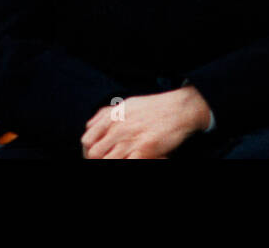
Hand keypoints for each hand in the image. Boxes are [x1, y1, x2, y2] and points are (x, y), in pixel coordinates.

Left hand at [81, 86, 211, 158]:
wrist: (180, 108)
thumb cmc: (155, 107)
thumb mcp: (127, 104)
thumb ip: (106, 114)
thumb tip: (90, 124)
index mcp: (113, 117)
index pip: (87, 140)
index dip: (87, 151)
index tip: (94, 155)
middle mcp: (118, 129)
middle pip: (94, 154)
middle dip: (97, 160)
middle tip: (107, 159)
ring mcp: (130, 140)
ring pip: (108, 161)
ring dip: (111, 161)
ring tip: (122, 158)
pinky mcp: (144, 150)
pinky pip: (127, 164)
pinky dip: (127, 163)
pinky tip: (133, 159)